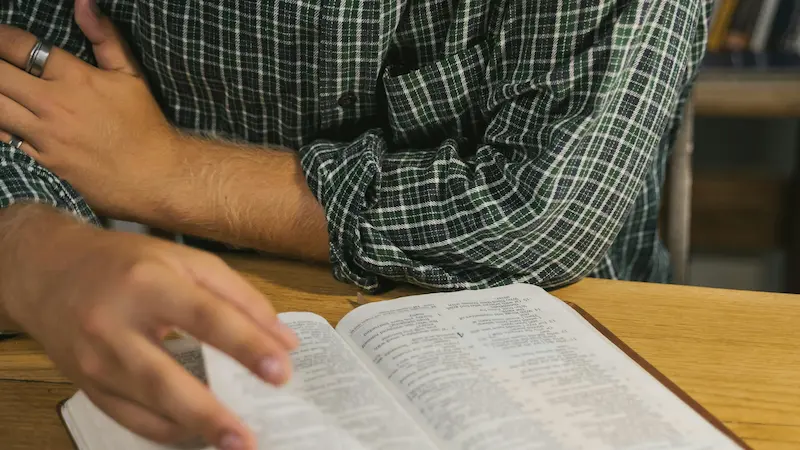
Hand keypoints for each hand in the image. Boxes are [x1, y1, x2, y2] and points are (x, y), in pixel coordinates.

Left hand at [0, 0, 180, 219]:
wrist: (155, 176)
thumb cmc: (145, 125)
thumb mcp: (131, 76)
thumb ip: (105, 38)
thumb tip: (84, 4)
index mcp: (75, 78)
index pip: (21, 46)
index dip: (1, 36)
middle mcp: (54, 104)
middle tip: (0, 64)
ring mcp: (45, 134)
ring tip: (4, 91)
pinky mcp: (44, 160)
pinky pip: (6, 138)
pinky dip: (1, 125)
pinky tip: (6, 118)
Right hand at [0, 204, 298, 448]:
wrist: (49, 273)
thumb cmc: (127, 263)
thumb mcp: (187, 260)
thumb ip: (240, 297)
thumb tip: (285, 342)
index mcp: (148, 283)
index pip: (205, 317)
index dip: (246, 345)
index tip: (282, 370)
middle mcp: (114, 325)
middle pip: (164, 378)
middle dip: (209, 414)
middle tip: (248, 438)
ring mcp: (95, 362)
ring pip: (146, 408)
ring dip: (193, 430)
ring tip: (234, 442)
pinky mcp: (87, 387)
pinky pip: (131, 421)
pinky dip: (169, 433)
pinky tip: (200, 435)